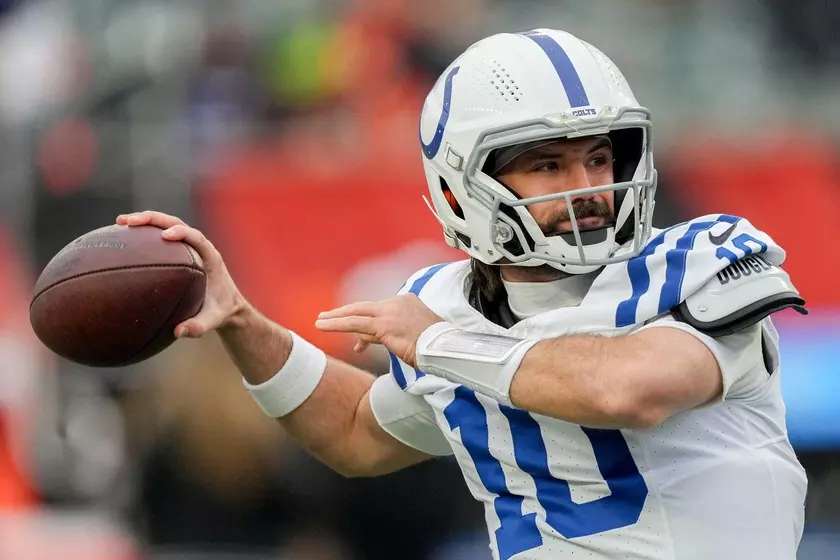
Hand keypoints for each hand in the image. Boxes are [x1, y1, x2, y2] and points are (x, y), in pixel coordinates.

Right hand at [116, 211, 244, 337]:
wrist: (227, 305)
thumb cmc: (220, 311)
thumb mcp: (212, 320)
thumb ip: (198, 327)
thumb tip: (177, 333)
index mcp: (211, 257)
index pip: (196, 237)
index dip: (181, 232)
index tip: (165, 236)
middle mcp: (199, 247)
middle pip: (176, 223)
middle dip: (153, 219)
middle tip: (129, 222)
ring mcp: (188, 246)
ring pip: (166, 224)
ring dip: (145, 221)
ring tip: (120, 222)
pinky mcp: (179, 250)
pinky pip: (160, 237)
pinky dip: (143, 234)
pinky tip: (121, 237)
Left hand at [315, 294, 443, 367]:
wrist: (446, 348)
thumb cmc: (435, 346)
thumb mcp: (415, 335)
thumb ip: (394, 334)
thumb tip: (374, 341)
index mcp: (407, 302)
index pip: (378, 311)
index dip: (364, 323)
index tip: (358, 336)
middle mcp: (397, 303)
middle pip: (364, 307)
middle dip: (343, 312)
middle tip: (326, 316)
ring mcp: (390, 313)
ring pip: (356, 314)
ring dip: (335, 319)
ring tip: (319, 322)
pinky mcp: (384, 326)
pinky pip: (354, 324)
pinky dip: (336, 325)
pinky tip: (324, 326)